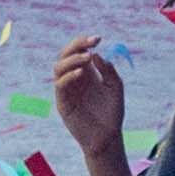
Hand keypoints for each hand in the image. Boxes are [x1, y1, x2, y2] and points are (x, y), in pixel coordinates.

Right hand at [51, 32, 128, 164]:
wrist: (108, 137)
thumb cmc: (112, 113)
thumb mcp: (115, 87)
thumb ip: (108, 71)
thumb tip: (96, 55)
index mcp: (86, 73)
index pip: (78, 52)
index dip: (85, 42)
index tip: (98, 38)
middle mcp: (74, 80)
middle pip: (65, 55)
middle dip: (76, 46)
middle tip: (91, 43)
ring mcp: (67, 91)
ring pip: (58, 68)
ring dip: (72, 59)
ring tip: (87, 57)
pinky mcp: (63, 103)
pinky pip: (60, 86)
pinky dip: (69, 76)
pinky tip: (82, 73)